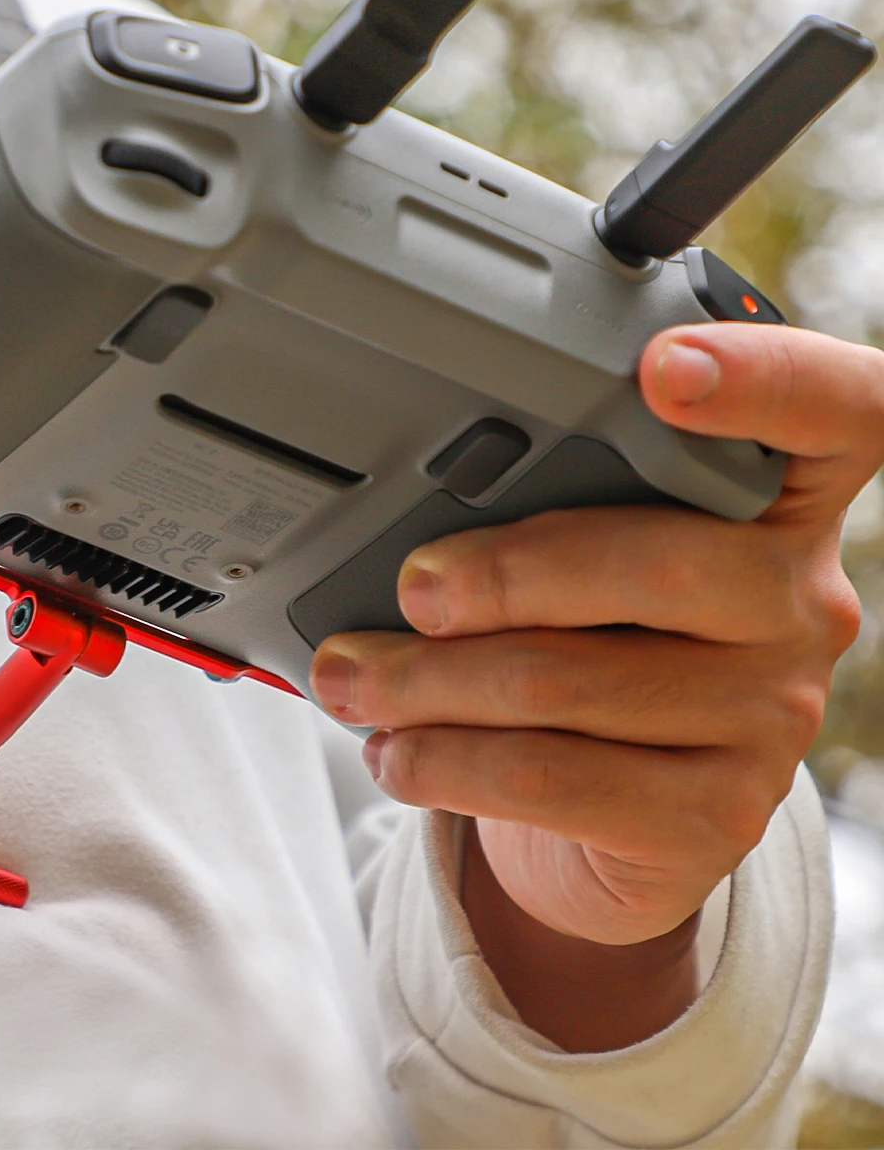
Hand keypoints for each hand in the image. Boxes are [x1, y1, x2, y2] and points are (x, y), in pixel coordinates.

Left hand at [311, 322, 878, 950]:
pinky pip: (555, 779)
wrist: (626, 803)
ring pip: (569, 681)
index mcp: (781, 494)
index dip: (764, 378)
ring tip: (351, 677)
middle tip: (410, 587)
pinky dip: (448, 760)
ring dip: (428, 681)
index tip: (663, 368)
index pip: (830, 410)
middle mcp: (798, 598)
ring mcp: (769, 713)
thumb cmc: (596, 630)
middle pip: (656, 565)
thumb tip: (406, 517)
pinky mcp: (717, 814)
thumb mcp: (587, 542)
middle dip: (500, 575)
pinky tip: (398, 750)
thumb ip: (548, 496)